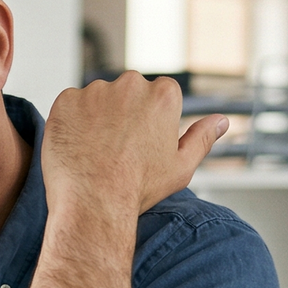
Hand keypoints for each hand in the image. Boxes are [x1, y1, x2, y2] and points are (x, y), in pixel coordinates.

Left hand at [41, 71, 226, 220]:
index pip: (159, 94)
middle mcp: (130, 84)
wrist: (93, 203)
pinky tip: (76, 147)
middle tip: (116, 149)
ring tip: (95, 152)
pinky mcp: (65, 101)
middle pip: (127, 91)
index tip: (140, 142)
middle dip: (123, 113)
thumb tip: (222, 121)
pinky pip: (69, 105)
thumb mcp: (181, 166)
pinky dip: (71, 122)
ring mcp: (94, 91)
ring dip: (96, 117)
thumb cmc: (138, 188)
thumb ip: (202, 137)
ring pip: (97, 98)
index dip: (149, 120)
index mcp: (163, 94)